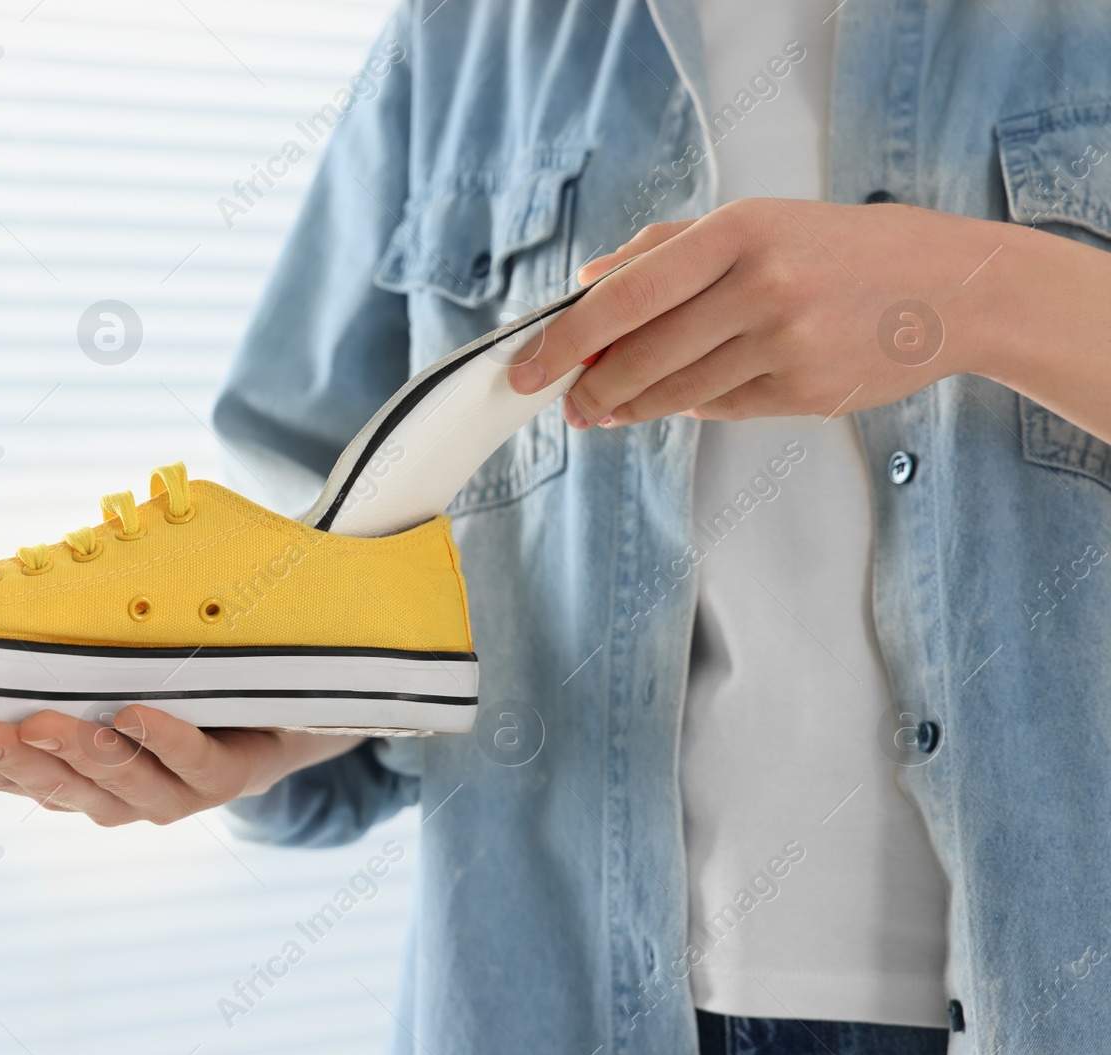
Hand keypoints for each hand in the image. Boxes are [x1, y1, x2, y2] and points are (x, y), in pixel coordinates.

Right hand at [0, 706, 362, 826]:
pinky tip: (135, 715)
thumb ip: (28, 668)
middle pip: (56, 786)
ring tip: (41, 723)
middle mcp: (118, 797)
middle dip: (11, 761)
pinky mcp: (228, 775)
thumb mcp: (93, 673)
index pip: (6, 775)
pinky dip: (164, 740)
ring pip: (119, 782)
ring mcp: (174, 792)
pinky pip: (193, 762)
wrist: (281, 709)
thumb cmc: (170, 686)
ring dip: (79, 754)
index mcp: (76, 778)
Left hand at [508, 198, 1013, 427]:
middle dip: (590, 387)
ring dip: (630, 406)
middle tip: (566, 401)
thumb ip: (664, 250)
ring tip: (607, 407)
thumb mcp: (755, 223)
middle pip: (641, 355)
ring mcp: (787, 345)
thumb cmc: (839, 249)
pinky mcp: (806, 392)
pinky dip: (691, 405)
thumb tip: (585, 282)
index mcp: (739, 232)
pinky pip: (720, 409)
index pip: (625, 295)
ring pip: (675, 393)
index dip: (564, 338)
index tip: (526, 368)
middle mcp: (762, 287)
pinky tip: (683, 396)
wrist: (952, 288)